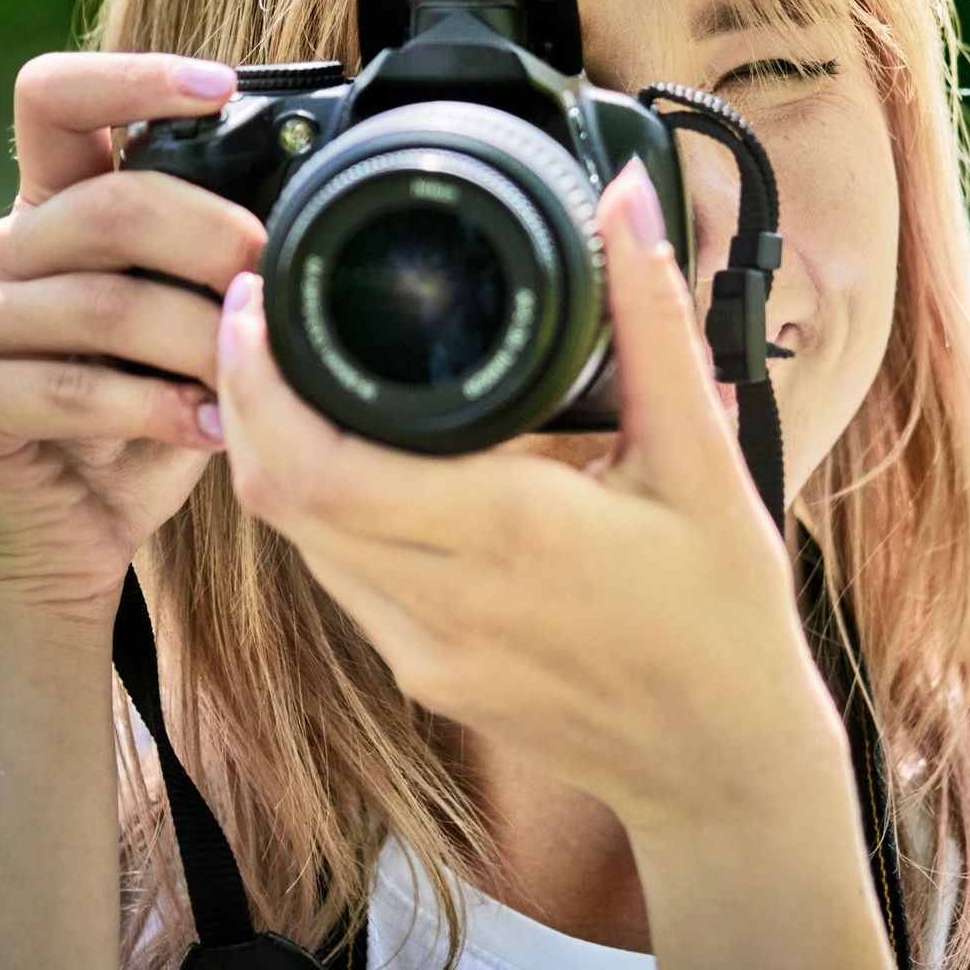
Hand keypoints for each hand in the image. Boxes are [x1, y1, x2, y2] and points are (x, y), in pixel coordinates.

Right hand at [0, 51, 267, 623]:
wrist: (66, 544)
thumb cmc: (143, 429)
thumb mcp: (190, 334)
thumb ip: (214, 272)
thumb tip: (300, 218)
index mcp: (50, 214)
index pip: (56, 100)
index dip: (133, 77)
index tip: (222, 85)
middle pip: (110, 204)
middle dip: (215, 241)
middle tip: (274, 283)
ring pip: (103, 303)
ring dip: (200, 344)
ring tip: (256, 382)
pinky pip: (70, 387)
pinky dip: (155, 409)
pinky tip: (211, 430)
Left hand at [211, 158, 843, 837]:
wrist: (721, 765)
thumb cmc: (725, 618)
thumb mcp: (703, 461)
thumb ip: (653, 323)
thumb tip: (627, 205)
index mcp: (510, 534)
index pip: (318, 463)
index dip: (257, 381)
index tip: (256, 301)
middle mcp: (445, 602)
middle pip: (277, 498)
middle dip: (244, 400)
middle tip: (256, 319)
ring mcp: (424, 653)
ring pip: (297, 543)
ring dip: (274, 458)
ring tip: (287, 376)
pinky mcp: (425, 679)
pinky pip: (339, 583)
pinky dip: (320, 514)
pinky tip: (349, 465)